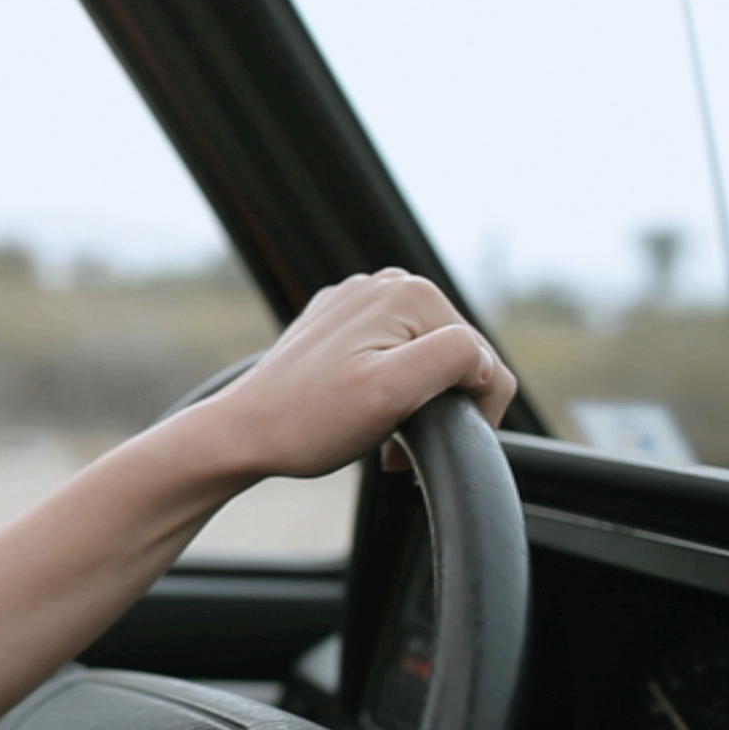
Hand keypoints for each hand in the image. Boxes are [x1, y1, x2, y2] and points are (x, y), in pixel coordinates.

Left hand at [196, 269, 517, 479]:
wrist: (243, 433)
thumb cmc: (311, 421)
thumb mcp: (393, 392)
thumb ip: (453, 359)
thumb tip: (482, 357)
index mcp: (410, 293)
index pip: (484, 362)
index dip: (467, 415)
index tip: (418, 445)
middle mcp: (387, 284)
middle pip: (456, 358)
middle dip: (438, 406)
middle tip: (394, 444)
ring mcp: (360, 301)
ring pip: (425, 359)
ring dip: (415, 401)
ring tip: (378, 430)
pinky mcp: (340, 323)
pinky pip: (391, 356)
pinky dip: (388, 389)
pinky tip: (359, 411)